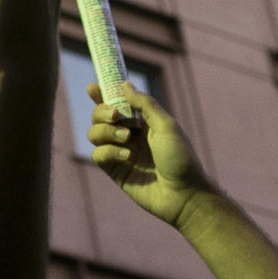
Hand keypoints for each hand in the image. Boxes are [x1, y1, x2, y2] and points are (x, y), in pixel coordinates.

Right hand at [85, 82, 215, 228]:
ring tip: (127, 139)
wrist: (184, 194)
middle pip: (100, 116)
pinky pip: (98, 155)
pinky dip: (109, 151)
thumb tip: (124, 84)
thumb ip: (144, 104)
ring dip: (106, 132)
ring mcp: (120, 153)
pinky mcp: (115, 171)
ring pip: (94, 134)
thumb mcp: (166, 125)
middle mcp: (129, 136)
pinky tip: (127, 157)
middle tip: (116, 116)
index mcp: (142, 122)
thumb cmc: (181, 158)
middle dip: (102, 112)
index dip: (102, 94)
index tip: (93, 87)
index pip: (117, 103)